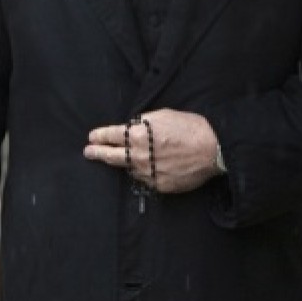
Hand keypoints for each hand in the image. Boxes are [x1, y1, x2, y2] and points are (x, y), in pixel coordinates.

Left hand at [84, 109, 222, 194]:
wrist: (212, 149)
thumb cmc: (190, 127)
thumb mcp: (163, 115)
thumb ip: (143, 123)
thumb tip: (132, 128)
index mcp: (138, 135)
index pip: (110, 136)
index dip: (99, 136)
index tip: (92, 137)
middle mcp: (139, 155)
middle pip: (111, 156)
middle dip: (97, 153)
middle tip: (89, 152)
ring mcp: (148, 172)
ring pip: (129, 169)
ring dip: (127, 163)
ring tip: (127, 159)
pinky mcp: (159, 185)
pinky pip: (146, 178)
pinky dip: (145, 172)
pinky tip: (151, 167)